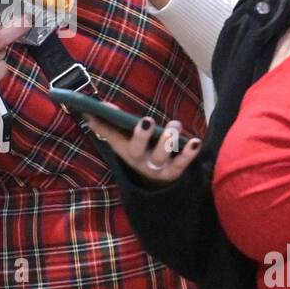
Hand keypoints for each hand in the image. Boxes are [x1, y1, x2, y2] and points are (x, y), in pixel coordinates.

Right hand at [83, 115, 201, 185]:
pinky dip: (188, 153)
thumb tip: (103, 105)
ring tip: (174, 126)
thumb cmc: (140, 152)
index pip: (111, 137)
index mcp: (125, 150)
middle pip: (137, 149)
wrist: (154, 183)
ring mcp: (156, 168)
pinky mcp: (173, 173)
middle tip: (146, 120)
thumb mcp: (125, 140)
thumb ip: (114, 123)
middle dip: (141, 136)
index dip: (102, 127)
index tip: (94, 113)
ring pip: (160, 155)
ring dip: (167, 139)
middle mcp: (139, 160)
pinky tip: (195, 141)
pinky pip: (181, 164)